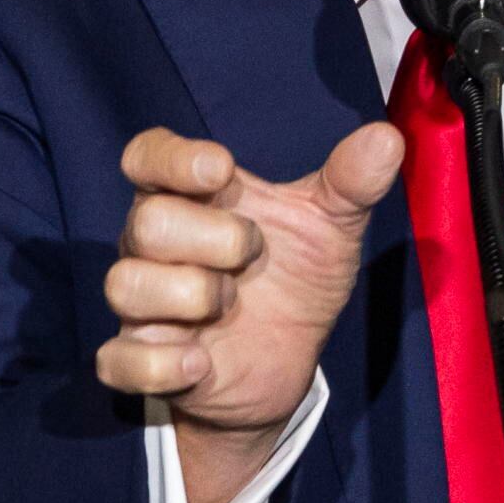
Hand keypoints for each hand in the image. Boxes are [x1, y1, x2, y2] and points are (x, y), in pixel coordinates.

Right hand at [95, 122, 407, 502]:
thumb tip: (385, 139)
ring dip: (187, 295)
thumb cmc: (294, 278)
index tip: (220, 169)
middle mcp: (154, 245)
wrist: (286, 362)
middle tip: (252, 256)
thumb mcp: (330, 228)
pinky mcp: (141, 360)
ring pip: (124, 284)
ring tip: (229, 304)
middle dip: (209, 238)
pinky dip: (158, 363)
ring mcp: (143, 304)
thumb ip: (352, 183)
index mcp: (190, 197)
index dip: (172, 158)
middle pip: (144, 221)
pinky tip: (201, 361)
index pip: (147, 156)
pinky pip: (118, 361)